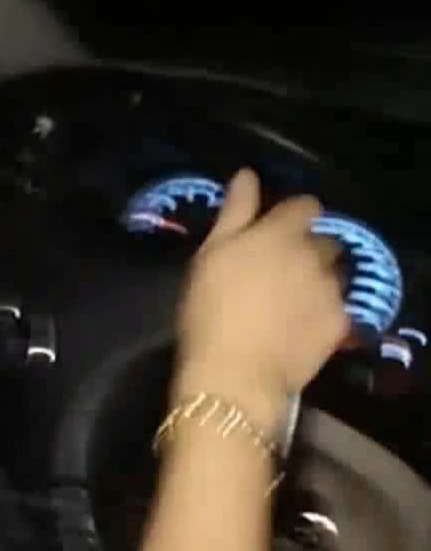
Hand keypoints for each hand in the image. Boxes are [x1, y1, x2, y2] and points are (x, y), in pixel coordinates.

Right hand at [173, 169, 348, 435]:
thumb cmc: (210, 309)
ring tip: (291, 300)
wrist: (234, 375)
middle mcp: (314, 255)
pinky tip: (300, 326)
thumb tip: (247, 175)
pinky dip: (323, 311)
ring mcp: (330, 290)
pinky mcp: (339, 324)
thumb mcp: (211, 253)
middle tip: (280, 270)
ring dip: (318, 278)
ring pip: (332, 274)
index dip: (293, 214)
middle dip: (307, 248)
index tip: (276, 229)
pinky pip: (337, 307)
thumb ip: (235, 210)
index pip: (306, 205)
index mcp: (281, 232)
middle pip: (323, 240)